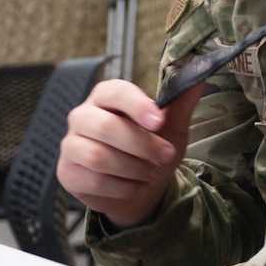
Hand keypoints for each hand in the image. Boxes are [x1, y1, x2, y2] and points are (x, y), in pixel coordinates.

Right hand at [57, 79, 202, 228]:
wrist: (138, 185)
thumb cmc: (152, 148)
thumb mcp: (171, 125)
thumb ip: (181, 102)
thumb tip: (198, 77)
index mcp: (106, 97)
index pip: (114, 92)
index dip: (136, 106)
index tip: (158, 122)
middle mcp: (83, 116)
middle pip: (105, 126)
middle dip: (142, 145)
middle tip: (165, 155)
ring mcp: (71, 145)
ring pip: (98, 156)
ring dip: (133, 168)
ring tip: (152, 173)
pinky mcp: (67, 172)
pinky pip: (93, 180)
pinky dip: (122, 187)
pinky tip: (138, 187)